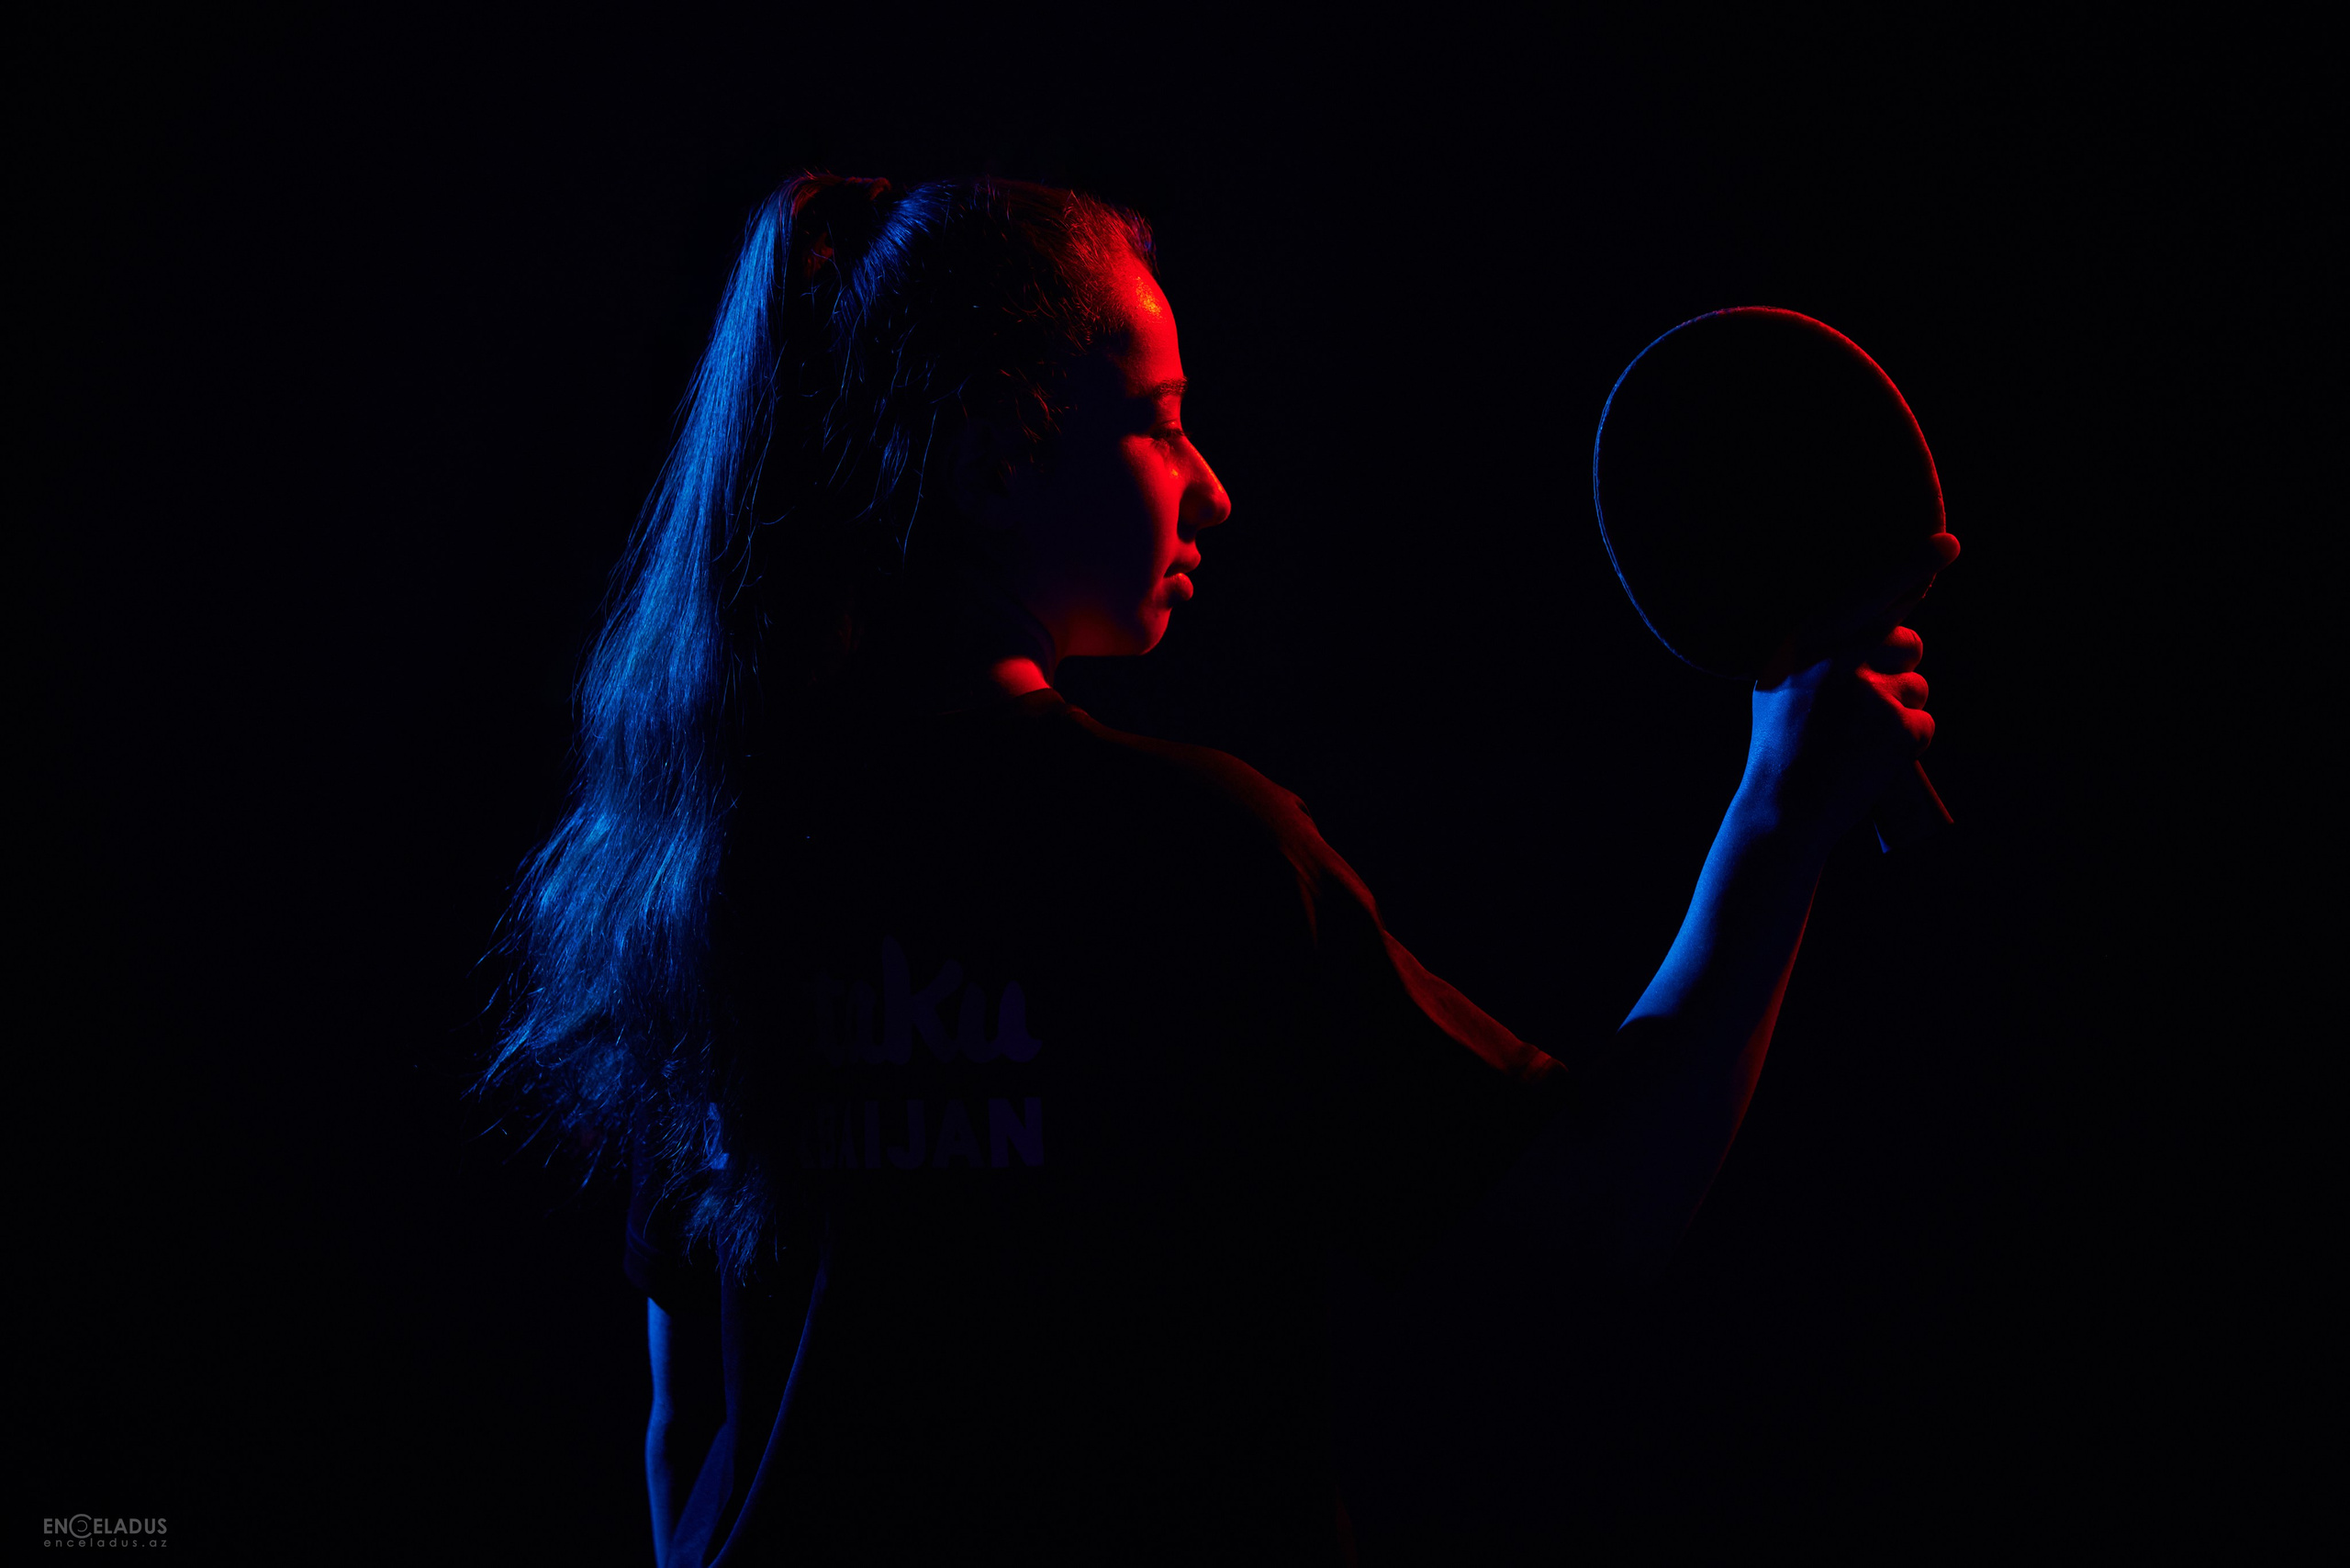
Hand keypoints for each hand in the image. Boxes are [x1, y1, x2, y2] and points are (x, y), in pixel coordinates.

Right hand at [1739, 532, 1959, 844]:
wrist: (1782, 807)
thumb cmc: (1781, 744)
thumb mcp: (1780, 684)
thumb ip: (1819, 650)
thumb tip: (1871, 622)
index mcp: (1809, 642)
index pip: (1870, 592)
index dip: (1912, 564)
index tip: (1946, 543)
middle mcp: (1843, 658)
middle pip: (1905, 642)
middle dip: (1897, 666)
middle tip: (1862, 703)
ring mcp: (1874, 693)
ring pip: (1917, 685)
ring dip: (1900, 708)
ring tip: (1859, 738)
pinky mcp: (1900, 727)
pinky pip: (1923, 722)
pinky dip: (1907, 741)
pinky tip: (1873, 759)